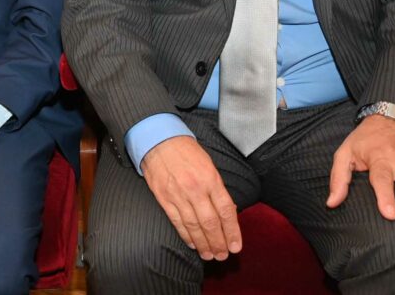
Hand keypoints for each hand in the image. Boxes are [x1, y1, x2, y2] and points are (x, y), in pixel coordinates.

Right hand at [141, 136, 240, 260]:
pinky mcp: (164, 198)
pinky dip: (185, 235)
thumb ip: (217, 188)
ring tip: (209, 255)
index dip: (232, 231)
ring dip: (202, 244)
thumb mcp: (208, 164)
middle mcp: (195, 188)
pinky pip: (176, 221)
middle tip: (223, 255)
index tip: (236, 246)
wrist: (158, 140)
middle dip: (218, 242)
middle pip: (210, 222)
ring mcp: (178, 194)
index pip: (226, 210)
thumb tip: (226, 211)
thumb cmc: (186, 151)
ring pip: (193, 226)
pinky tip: (192, 244)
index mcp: (210, 178)